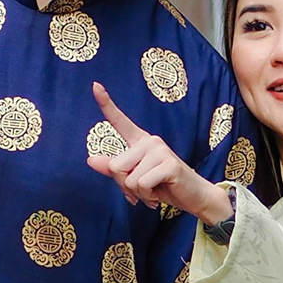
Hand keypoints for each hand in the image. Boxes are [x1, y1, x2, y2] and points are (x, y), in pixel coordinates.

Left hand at [88, 83, 230, 225]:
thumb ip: (114, 169)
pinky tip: (158, 195)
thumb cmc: (163, 186)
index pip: (120, 121)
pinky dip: (147, 196)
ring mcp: (160, 150)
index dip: (106, 104)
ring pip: (128, 179)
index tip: (95, 85)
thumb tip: (90, 160)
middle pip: (115, 166)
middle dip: (124, 185)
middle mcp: (150, 141)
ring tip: (153, 191)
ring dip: (138, 193)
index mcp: (140, 142)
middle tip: (142, 189)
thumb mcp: (135, 179)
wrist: (192, 197)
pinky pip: (142, 184)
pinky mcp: (169, 164)